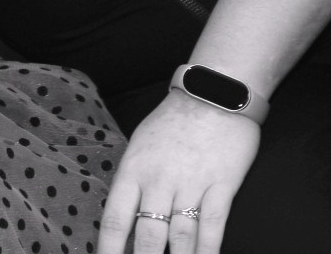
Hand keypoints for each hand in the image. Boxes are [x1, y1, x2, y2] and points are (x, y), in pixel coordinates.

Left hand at [99, 91, 258, 253]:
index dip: (109, 251)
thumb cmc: (173, 119)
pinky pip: (213, 227)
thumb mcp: (140, 144)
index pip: (116, 221)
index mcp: (134, 170)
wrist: (214, 92)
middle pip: (148, 237)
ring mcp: (192, 185)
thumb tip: (124, 219)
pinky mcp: (221, 185)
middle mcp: (160, 181)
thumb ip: (132, 181)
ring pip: (181, 238)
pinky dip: (207, 251)